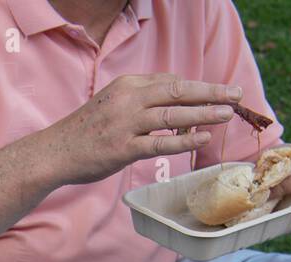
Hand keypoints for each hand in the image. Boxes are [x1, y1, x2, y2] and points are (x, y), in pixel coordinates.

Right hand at [37, 73, 241, 187]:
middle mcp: (128, 99)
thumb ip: (140, 102)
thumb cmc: (85, 132)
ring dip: (204, 113)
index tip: (216, 93)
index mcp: (127, 85)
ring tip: (228, 113)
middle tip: (236, 93)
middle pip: (177, 90)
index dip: (196, 88)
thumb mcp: (111, 105)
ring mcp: (126, 124)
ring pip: (174, 114)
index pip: (169, 81)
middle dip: (210, 91)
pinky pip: (160, 142)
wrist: (54, 152)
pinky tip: (203, 137)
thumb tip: (172, 104)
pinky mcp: (123, 148)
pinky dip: (184, 139)